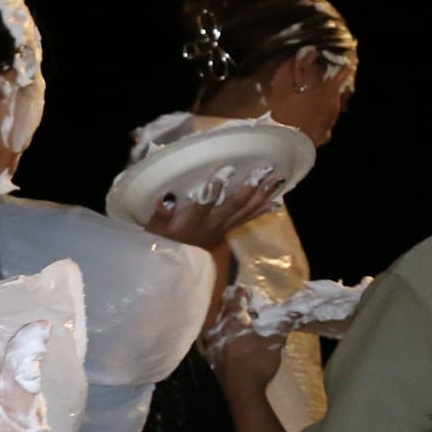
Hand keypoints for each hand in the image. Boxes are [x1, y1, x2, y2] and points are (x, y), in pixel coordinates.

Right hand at [142, 172, 283, 250]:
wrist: (173, 262)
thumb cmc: (161, 239)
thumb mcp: (155, 229)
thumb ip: (160, 214)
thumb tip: (166, 198)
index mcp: (193, 221)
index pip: (206, 203)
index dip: (216, 187)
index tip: (228, 169)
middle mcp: (212, 224)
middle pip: (234, 205)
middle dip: (250, 188)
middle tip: (264, 169)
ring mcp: (223, 227)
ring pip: (246, 211)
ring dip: (261, 195)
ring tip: (276, 179)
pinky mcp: (228, 229)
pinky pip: (248, 218)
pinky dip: (262, 210)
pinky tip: (276, 202)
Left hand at [201, 286, 284, 399]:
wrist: (242, 389)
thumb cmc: (258, 361)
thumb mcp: (275, 341)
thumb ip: (282, 324)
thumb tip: (295, 312)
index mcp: (232, 321)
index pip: (234, 300)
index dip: (240, 293)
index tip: (244, 289)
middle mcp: (217, 329)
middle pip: (223, 311)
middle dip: (232, 306)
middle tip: (241, 304)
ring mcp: (210, 344)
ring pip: (215, 326)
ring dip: (224, 322)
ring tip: (233, 322)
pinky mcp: (209, 358)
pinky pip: (210, 341)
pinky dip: (217, 336)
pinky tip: (219, 340)